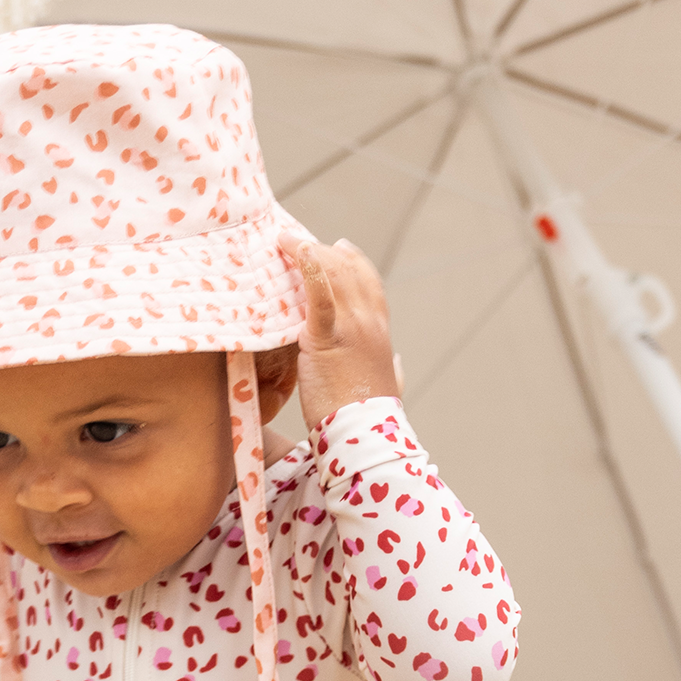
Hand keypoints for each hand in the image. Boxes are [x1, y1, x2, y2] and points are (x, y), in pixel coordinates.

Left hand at [277, 234, 400, 433]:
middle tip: (296, 242)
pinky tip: (295, 249)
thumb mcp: (387, 388)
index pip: (370, 282)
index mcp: (381, 332)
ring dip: (307, 251)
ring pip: (332, 273)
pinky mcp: (327, 338)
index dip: (352, 260)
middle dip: (323, 250)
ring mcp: (352, 327)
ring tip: (283, 242)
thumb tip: (397, 365)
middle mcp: (370, 322)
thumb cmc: (370, 420)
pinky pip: (319, 293)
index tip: (337, 246)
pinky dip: (308, 266)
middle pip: (348, 269)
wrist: (364, 439)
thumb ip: (392, 372)